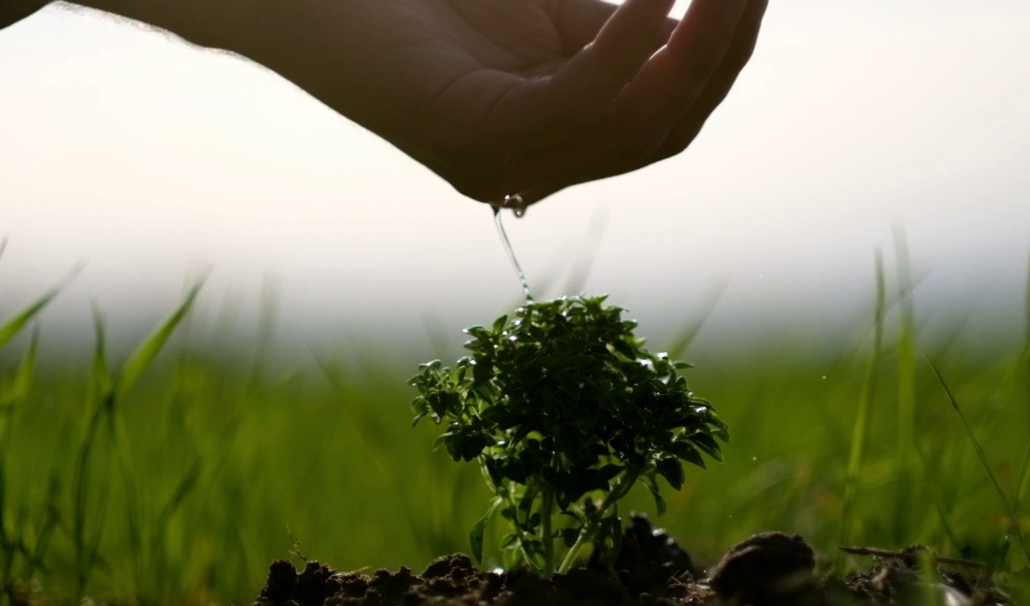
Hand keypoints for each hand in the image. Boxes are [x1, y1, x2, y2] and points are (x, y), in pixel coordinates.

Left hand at [232, 0, 768, 206]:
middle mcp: (537, 165)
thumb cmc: (420, 1)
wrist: (307, 2)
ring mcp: (506, 163)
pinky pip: (582, 101)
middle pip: (667, 127)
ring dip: (695, 47)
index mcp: (556, 139)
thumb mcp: (547, 14)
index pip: (668, 116)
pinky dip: (630, 43)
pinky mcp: (474, 140)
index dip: (722, 55)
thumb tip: (698, 13)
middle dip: (723, 50)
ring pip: (639, 127)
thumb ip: (619, 30)